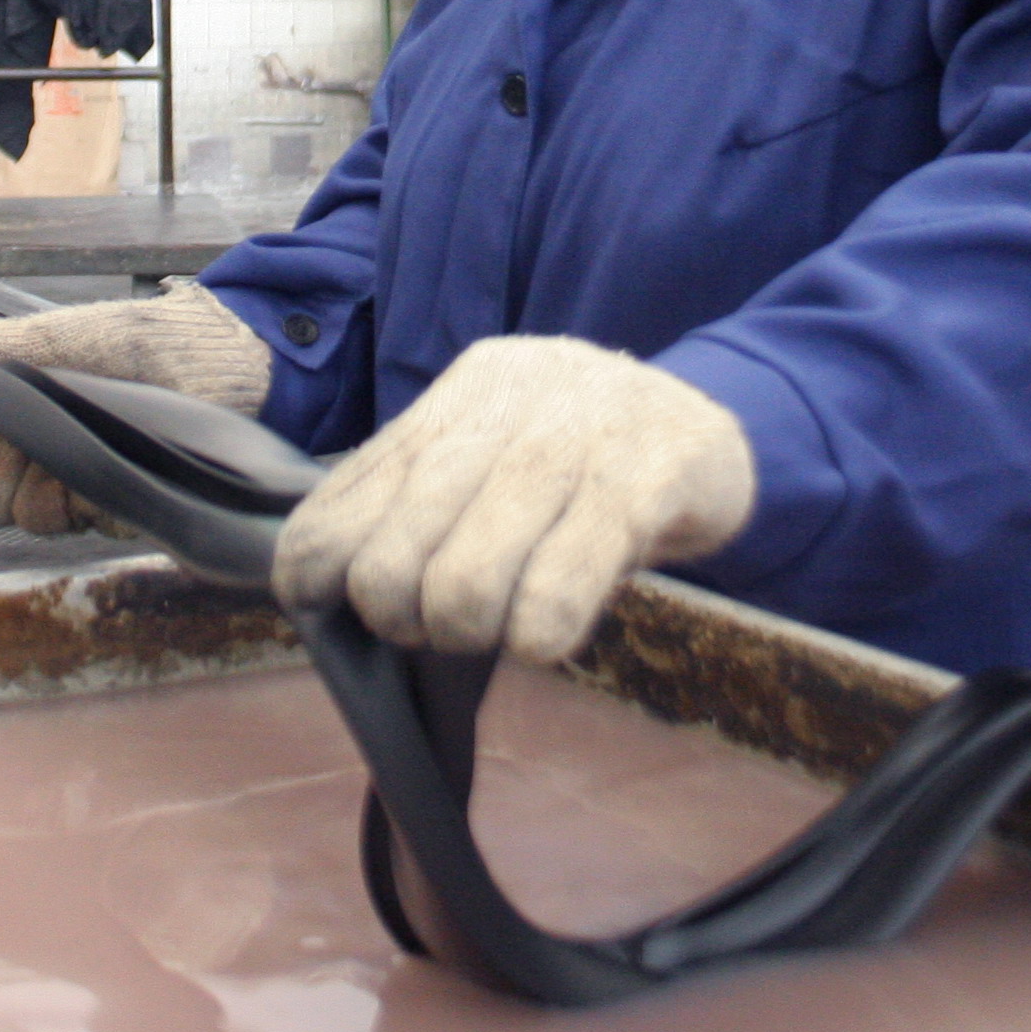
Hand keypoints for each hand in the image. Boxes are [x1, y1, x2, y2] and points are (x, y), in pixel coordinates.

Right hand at [0, 282, 272, 534]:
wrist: (208, 359)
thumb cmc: (132, 341)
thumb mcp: (57, 334)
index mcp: (14, 418)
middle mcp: (38, 459)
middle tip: (30, 445)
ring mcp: (77, 486)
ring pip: (29, 519)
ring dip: (46, 489)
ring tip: (78, 450)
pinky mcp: (119, 507)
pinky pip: (88, 523)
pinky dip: (96, 497)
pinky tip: (115, 466)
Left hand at [272, 336, 754, 663]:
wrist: (708, 424)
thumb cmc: (580, 459)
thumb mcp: (494, 453)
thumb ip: (418, 500)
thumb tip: (324, 585)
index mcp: (456, 398)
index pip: (336, 507)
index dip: (322, 582)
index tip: (357, 610)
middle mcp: (504, 406)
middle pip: (390, 560)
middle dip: (407, 621)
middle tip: (451, 623)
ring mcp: (574, 437)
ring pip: (464, 581)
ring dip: (474, 631)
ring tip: (509, 623)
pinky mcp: (642, 480)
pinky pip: (557, 591)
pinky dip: (539, 633)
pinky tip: (552, 631)